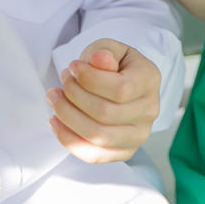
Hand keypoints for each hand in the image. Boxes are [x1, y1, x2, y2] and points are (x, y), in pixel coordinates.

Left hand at [46, 38, 161, 163]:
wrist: (121, 82)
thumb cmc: (114, 64)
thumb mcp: (110, 48)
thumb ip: (105, 51)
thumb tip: (100, 59)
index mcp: (149, 80)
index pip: (120, 89)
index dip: (90, 80)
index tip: (72, 67)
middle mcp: (150, 110)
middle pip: (106, 113)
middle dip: (74, 97)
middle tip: (61, 83)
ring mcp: (139, 134)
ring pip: (99, 136)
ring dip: (68, 118)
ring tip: (54, 100)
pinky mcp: (125, 151)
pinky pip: (95, 155)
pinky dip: (70, 140)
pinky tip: (56, 122)